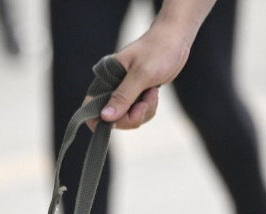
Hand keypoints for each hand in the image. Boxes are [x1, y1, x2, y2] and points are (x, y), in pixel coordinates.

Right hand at [94, 15, 197, 129]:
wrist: (175, 39)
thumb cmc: (157, 50)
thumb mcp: (141, 74)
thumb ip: (123, 96)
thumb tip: (105, 117)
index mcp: (106, 78)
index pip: (90, 106)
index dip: (99, 121)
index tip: (119, 120)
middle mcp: (112, 87)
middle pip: (112, 119)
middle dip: (131, 117)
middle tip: (144, 104)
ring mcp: (125, 92)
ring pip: (128, 118)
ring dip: (144, 112)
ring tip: (152, 93)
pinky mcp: (137, 94)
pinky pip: (139, 113)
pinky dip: (149, 108)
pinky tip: (154, 93)